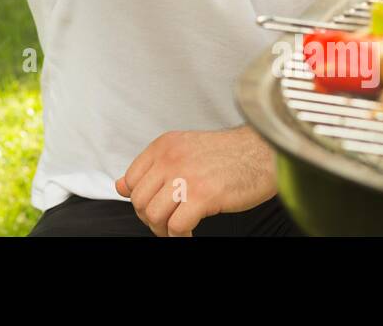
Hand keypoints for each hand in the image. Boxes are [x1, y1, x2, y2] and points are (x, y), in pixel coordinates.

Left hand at [115, 127, 277, 236]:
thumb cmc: (227, 155)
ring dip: (163, 231)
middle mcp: (171, 158)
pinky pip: (176, 226)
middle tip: (167, 224)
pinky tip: (189, 233)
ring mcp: (186, 176)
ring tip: (178, 230)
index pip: (131, 181)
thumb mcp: (184, 151)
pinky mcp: (203, 195)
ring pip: (154, 216)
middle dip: (150, 220)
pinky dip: (179, 237)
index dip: (139, 201)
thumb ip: (153, 168)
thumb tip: (120, 187)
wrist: (262, 152)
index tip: (155, 208)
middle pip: (139, 201)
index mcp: (164, 146)